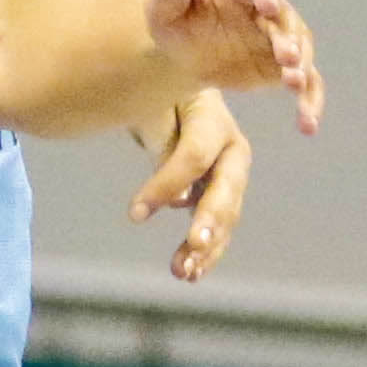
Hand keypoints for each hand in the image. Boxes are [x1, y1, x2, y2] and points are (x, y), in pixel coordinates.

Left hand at [130, 92, 251, 283]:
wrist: (177, 93)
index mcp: (213, 119)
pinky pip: (219, 224)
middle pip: (225, 188)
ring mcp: (232, 173)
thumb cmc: (157, 95)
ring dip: (207, 245)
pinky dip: (206, 251)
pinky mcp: (224, 192)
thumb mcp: (152, 104)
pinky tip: (188, 273)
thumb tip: (181, 199)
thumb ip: (161, 138)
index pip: (193, 156)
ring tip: (183, 273)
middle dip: (211, 219)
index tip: (134, 215)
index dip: (166, 185)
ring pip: (226, 213)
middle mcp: (232, 148)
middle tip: (194, 245)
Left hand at [142, 0, 321, 131]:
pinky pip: (303, 84)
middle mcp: (269, 10)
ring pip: (301, 53)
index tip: (268, 4)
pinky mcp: (281, 68)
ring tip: (295, 86)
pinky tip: (308, 124)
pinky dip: (308, 101)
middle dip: (289, 38)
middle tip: (288, 57)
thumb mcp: (163, 1)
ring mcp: (279, 39)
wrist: (179, 47)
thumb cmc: (172, 14)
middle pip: (286, 21)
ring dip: (302, 69)